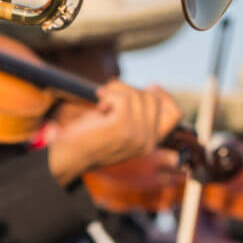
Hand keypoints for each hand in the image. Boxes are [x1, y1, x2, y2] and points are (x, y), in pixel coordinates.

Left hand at [47, 82, 182, 184]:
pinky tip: (100, 108)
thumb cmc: (91, 136)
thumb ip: (139, 112)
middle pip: (152, 98)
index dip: (164, 96)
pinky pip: (123, 98)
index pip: (174, 114)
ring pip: (136, 95)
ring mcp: (137, 136)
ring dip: (115, 92)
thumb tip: (155, 87)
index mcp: (151, 143)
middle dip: (130, 90)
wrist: (68, 156)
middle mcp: (148, 142)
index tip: (149, 87)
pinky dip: (109, 96)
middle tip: (109, 98)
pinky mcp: (123, 128)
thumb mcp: (121, 124)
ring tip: (102, 104)